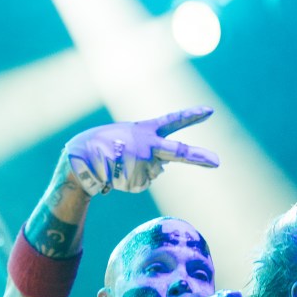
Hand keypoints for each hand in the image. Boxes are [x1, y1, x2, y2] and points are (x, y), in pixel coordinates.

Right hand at [64, 107, 218, 195]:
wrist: (79, 156)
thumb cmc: (104, 146)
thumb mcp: (128, 141)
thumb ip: (150, 151)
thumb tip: (162, 170)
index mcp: (146, 130)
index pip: (172, 121)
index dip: (191, 115)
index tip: (209, 111)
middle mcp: (148, 144)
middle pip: (177, 151)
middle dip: (197, 157)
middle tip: (217, 162)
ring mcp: (142, 160)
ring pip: (150, 175)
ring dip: (134, 175)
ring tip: (117, 165)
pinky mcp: (135, 176)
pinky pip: (139, 184)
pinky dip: (127, 183)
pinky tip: (115, 173)